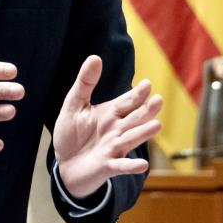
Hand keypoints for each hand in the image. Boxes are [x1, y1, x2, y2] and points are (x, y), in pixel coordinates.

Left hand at [52, 55, 161, 198]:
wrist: (64, 164)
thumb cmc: (72, 133)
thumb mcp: (75, 104)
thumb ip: (85, 83)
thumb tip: (95, 57)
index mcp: (110, 114)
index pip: (126, 102)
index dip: (136, 94)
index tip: (147, 84)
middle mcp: (116, 130)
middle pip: (134, 119)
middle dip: (145, 110)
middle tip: (158, 100)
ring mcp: (114, 148)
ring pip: (131, 139)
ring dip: (143, 133)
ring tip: (156, 125)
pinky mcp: (108, 165)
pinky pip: (121, 166)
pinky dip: (131, 165)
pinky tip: (142, 164)